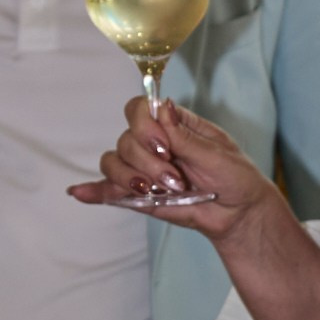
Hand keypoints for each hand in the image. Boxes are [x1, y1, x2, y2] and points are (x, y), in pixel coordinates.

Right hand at [68, 100, 277, 241]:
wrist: (239, 213)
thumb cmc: (235, 177)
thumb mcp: (216, 153)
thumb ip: (184, 136)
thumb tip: (162, 106)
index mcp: (172, 125)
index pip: (139, 110)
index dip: (144, 126)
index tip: (164, 146)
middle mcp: (153, 144)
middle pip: (125, 140)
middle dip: (147, 162)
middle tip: (175, 179)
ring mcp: (143, 169)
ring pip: (114, 163)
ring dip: (133, 179)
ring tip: (159, 192)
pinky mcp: (137, 196)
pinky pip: (108, 190)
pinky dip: (93, 190)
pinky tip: (81, 193)